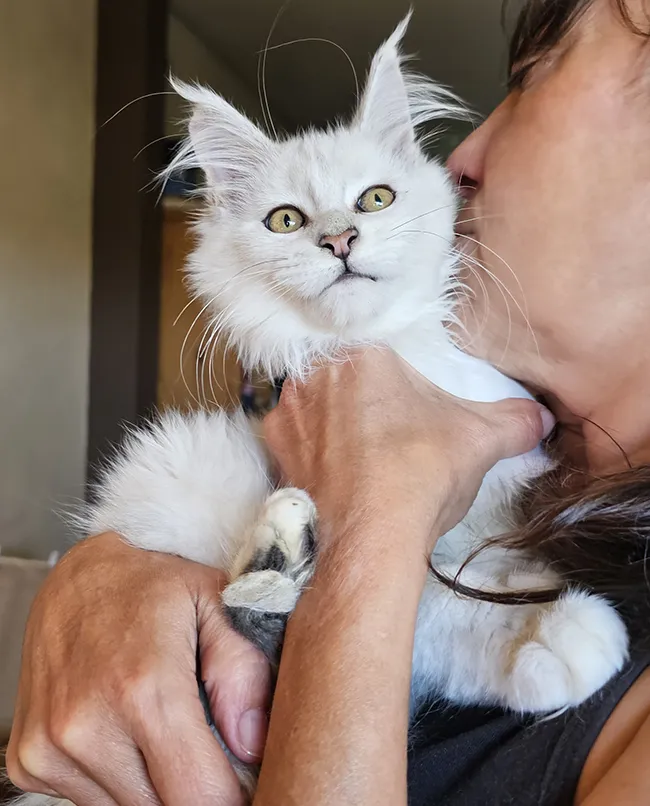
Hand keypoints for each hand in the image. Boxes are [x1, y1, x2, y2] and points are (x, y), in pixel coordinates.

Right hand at [6, 534, 270, 805]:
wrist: (77, 575)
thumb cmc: (153, 586)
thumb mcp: (215, 601)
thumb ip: (243, 670)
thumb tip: (252, 746)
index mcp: (144, 688)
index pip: (199, 796)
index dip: (231, 793)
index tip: (242, 774)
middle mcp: (88, 726)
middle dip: (193, 783)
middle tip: (204, 741)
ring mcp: (50, 747)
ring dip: (154, 782)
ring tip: (159, 726)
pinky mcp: (28, 759)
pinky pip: (90, 800)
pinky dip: (117, 778)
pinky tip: (124, 730)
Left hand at [265, 347, 552, 552]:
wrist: (370, 536)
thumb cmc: (423, 473)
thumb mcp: (481, 440)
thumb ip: (514, 420)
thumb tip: (542, 418)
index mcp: (364, 355)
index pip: (385, 364)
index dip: (400, 396)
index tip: (409, 422)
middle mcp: (315, 373)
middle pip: (348, 384)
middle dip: (367, 408)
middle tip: (389, 443)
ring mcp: (288, 410)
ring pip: (318, 410)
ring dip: (335, 429)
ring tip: (361, 463)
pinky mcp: (272, 448)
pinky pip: (295, 440)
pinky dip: (313, 454)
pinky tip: (334, 476)